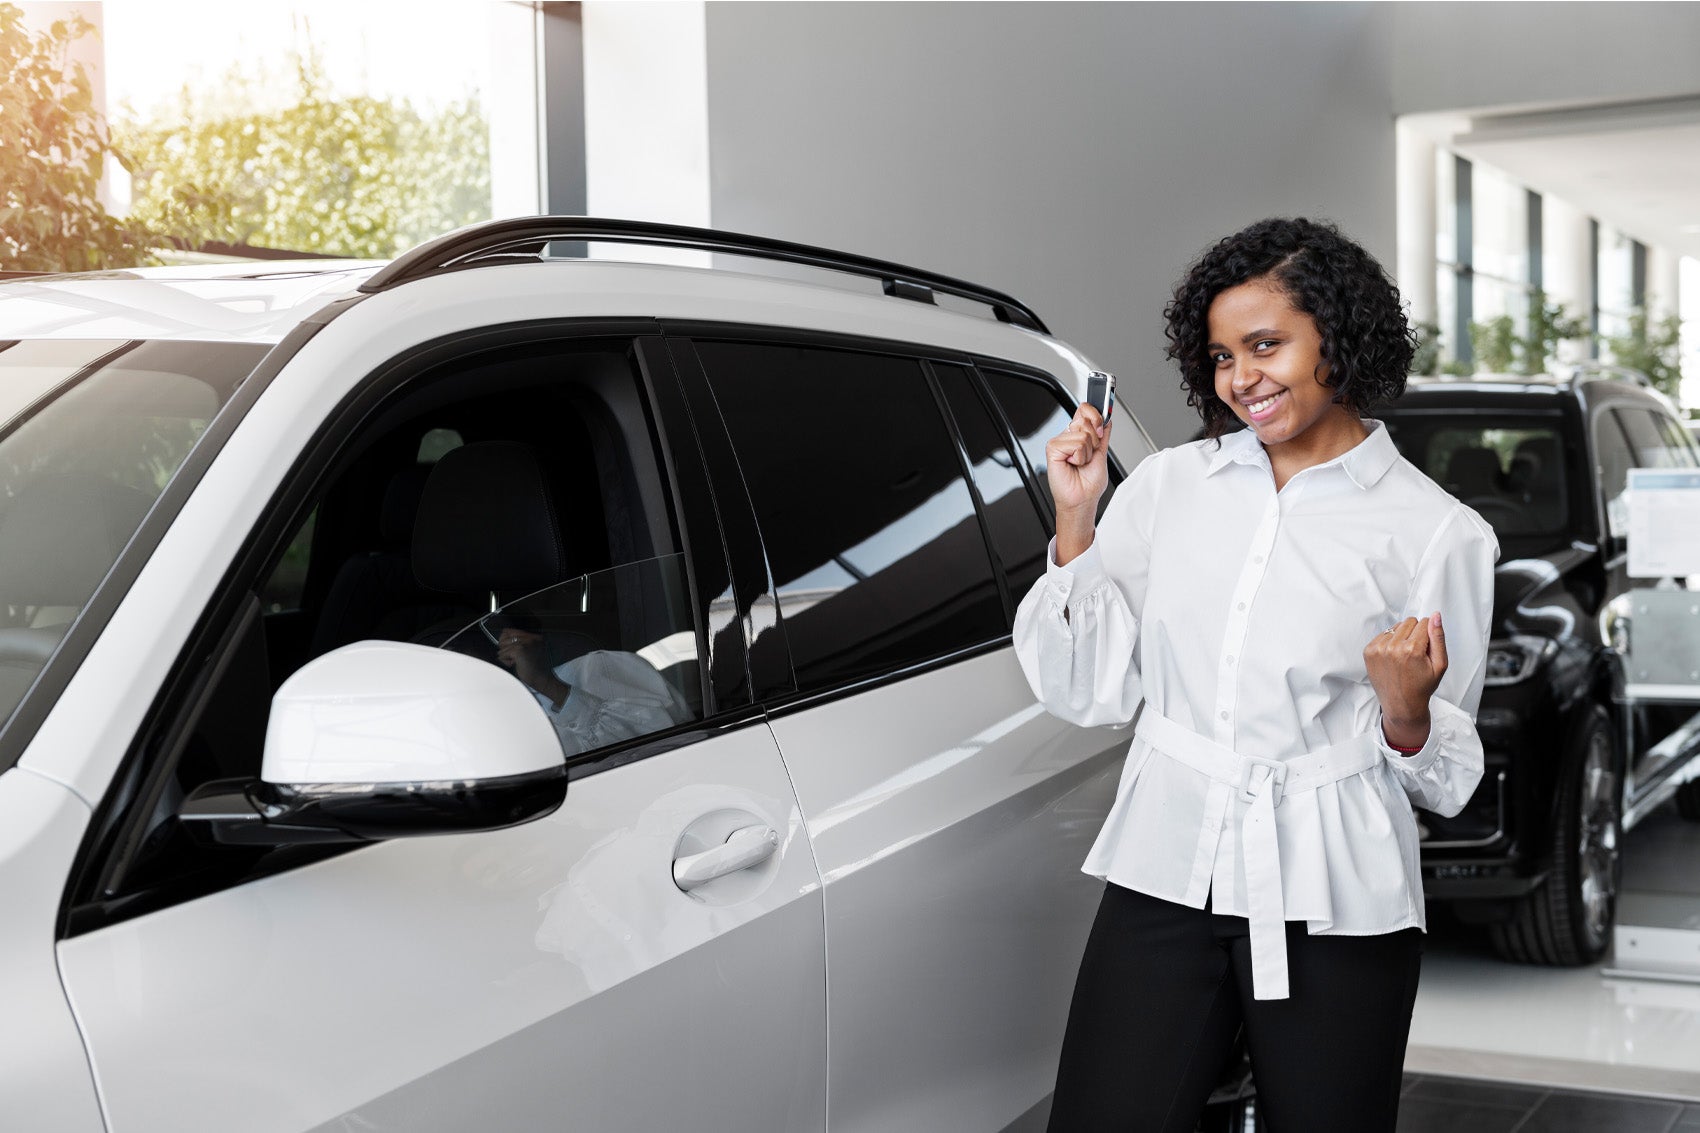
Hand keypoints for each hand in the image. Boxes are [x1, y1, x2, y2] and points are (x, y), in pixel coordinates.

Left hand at [497, 628, 569, 707]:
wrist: (542, 679)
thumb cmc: (536, 669)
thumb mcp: (530, 651)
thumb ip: (520, 643)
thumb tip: (502, 637)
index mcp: (534, 637)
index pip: (510, 631)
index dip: (504, 640)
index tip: (507, 649)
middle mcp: (530, 638)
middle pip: (504, 638)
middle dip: (506, 649)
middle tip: (516, 658)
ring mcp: (525, 643)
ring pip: (502, 647)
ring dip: (507, 657)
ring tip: (517, 662)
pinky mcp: (519, 650)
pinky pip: (502, 654)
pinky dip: (506, 661)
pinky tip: (515, 665)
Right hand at [1046, 402, 1110, 563]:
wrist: (1082, 499)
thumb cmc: (1088, 482)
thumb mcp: (1102, 454)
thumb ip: (1103, 434)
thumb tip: (1108, 418)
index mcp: (1079, 434)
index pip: (1086, 410)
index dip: (1096, 411)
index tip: (1102, 410)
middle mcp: (1068, 435)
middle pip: (1086, 418)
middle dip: (1095, 438)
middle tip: (1090, 454)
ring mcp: (1060, 441)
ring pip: (1083, 433)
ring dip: (1087, 452)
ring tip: (1081, 463)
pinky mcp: (1053, 448)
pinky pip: (1075, 443)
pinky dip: (1079, 457)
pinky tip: (1073, 464)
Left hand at [1364, 613, 1446, 749]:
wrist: (1401, 704)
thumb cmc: (1421, 686)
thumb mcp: (1439, 664)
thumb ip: (1438, 638)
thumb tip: (1435, 616)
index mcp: (1411, 650)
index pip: (1424, 622)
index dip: (1428, 635)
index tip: (1426, 650)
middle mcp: (1392, 647)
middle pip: (1409, 622)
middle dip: (1415, 634)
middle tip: (1415, 654)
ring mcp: (1378, 649)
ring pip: (1396, 626)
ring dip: (1402, 637)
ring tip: (1404, 656)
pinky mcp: (1368, 651)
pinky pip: (1383, 634)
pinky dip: (1390, 642)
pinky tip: (1394, 657)